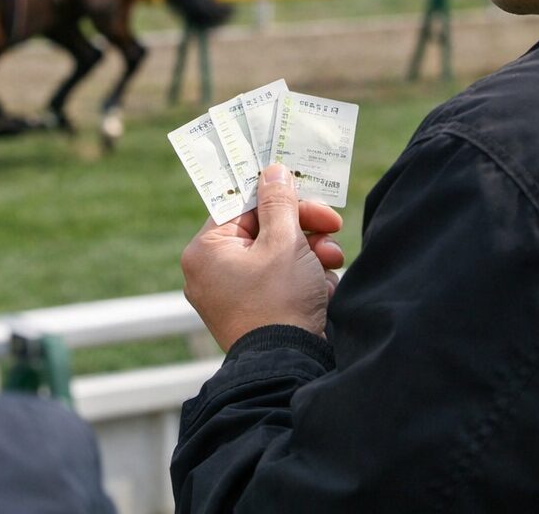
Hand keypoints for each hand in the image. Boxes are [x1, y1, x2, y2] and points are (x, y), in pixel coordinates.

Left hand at [181, 164, 345, 351]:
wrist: (288, 368)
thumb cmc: (280, 302)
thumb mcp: (284, 243)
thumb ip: (280, 202)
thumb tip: (273, 171)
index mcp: (205, 251)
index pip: (241, 205)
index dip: (278, 195)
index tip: (306, 190)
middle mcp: (209, 272)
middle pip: (261, 229)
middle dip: (301, 227)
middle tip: (332, 224)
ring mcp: (229, 295)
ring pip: (274, 255)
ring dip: (309, 252)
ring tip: (334, 260)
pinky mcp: (251, 312)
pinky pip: (277, 280)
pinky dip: (303, 278)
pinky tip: (324, 286)